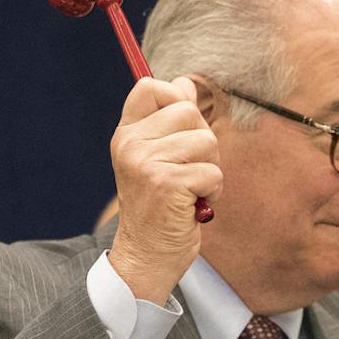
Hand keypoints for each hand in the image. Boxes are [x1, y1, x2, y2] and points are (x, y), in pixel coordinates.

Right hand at [108, 76, 220, 302]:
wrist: (147, 255)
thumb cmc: (158, 207)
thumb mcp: (156, 158)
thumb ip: (170, 121)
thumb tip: (186, 83)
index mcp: (126, 135)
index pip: (150, 86)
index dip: (176, 97)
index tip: (182, 127)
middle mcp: (131, 145)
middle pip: (188, 111)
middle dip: (202, 140)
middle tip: (189, 169)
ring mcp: (147, 163)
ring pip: (206, 141)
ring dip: (210, 168)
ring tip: (191, 190)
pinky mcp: (168, 184)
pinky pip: (212, 171)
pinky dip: (212, 191)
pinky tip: (194, 205)